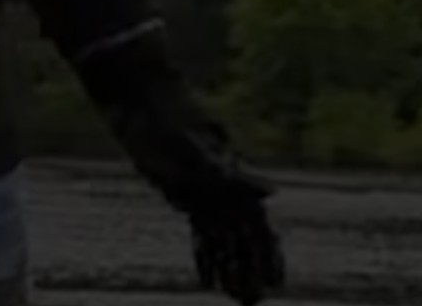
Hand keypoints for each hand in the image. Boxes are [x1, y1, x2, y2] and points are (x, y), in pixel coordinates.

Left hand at [186, 173, 284, 305]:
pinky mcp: (200, 222)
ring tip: (231, 295)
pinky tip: (208, 283)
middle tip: (255, 298)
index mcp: (249, 207)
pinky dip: (207, 265)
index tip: (276, 283)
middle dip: (251, 276)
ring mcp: (218, 221)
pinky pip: (206, 249)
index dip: (273, 263)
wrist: (176, 160)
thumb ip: (250, 183)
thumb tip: (272, 190)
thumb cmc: (206, 163)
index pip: (267, 241)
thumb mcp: (227, 173)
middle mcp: (235, 217)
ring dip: (229, 275)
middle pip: (248, 253)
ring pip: (227, 254)